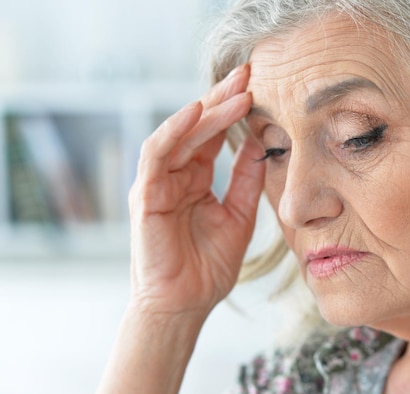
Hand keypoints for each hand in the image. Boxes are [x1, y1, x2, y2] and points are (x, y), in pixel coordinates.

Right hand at [128, 64, 263, 316]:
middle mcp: (174, 175)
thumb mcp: (238, 215)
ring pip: (179, 133)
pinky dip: (175, 130)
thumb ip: (246, 179)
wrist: (185, 304)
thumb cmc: (208, 266)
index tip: (260, 86)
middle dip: (221, 98)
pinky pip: (157, 154)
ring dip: (206, 109)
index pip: (212, 135)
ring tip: (235, 88)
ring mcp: (157, 183)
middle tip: (248, 73)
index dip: (233, 110)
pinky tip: (198, 111)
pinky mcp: (145, 195)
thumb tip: (264, 144)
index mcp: (194, 179)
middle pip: (196, 127)